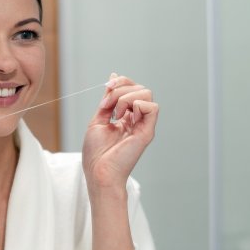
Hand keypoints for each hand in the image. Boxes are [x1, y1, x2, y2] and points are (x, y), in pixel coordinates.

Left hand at [82, 73, 158, 191]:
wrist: (99, 172)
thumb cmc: (97, 153)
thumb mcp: (99, 118)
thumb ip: (108, 100)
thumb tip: (113, 77)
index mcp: (127, 116)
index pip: (132, 88)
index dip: (120, 82)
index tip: (106, 88)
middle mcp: (138, 119)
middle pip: (140, 87)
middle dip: (121, 88)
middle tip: (106, 104)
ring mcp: (144, 125)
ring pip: (146, 93)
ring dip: (126, 97)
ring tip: (115, 114)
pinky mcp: (147, 132)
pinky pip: (152, 107)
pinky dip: (136, 105)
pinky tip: (123, 118)